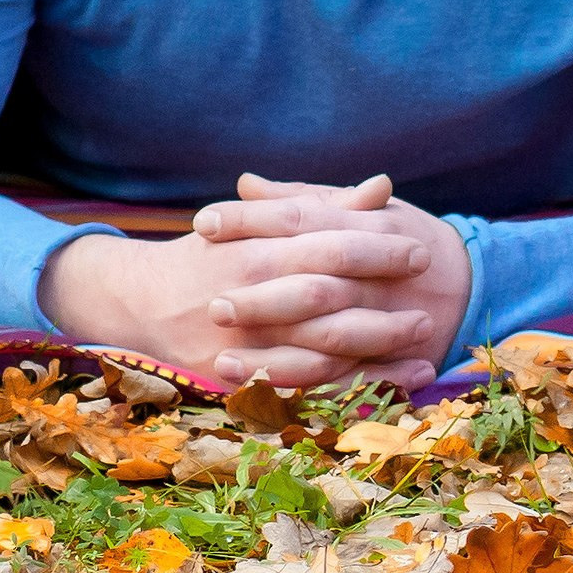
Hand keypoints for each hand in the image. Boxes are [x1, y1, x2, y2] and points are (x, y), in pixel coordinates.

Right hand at [37, 174, 461, 390]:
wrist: (143, 298)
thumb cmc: (213, 252)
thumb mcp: (259, 220)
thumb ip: (322, 205)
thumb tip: (381, 185)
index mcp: (259, 248)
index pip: (327, 245)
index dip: (376, 248)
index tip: (419, 250)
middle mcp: (253, 295)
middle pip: (328, 299)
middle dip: (383, 301)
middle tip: (429, 302)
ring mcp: (247, 340)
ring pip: (321, 349)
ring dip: (377, 349)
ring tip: (423, 343)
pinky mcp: (243, 377)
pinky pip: (304, 387)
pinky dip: (350, 388)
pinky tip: (391, 386)